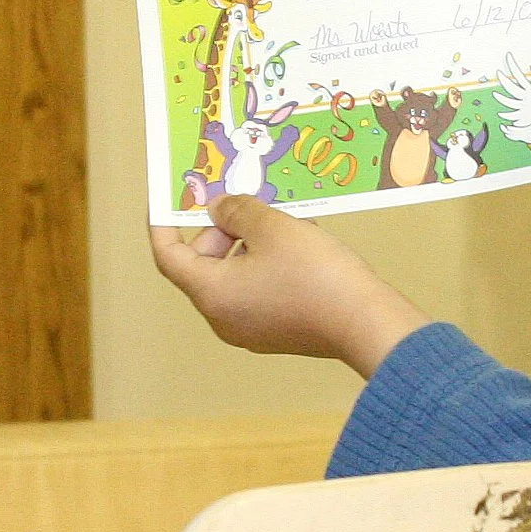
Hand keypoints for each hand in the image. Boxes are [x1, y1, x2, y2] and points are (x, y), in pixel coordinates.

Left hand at [151, 196, 427, 377]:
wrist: (366, 322)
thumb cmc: (316, 275)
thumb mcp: (272, 227)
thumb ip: (237, 211)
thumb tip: (219, 209)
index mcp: (211, 293)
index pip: (169, 255)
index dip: (164, 223)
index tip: (169, 199)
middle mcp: (223, 318)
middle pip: (203, 266)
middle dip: (221, 231)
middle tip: (247, 205)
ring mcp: (251, 330)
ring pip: (234, 278)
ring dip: (249, 246)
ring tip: (282, 224)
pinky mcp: (278, 332)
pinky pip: (258, 292)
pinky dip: (266, 267)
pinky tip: (299, 248)